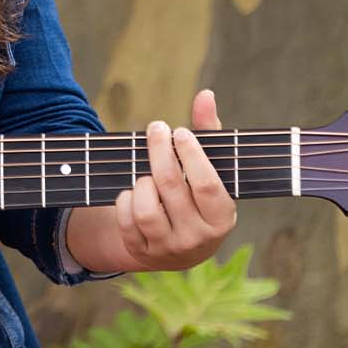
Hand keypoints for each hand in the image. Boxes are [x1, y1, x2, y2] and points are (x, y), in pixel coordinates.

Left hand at [112, 89, 236, 270]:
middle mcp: (198, 238)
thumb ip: (208, 133)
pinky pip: (126, 222)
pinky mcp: (142, 252)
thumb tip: (205, 95)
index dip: (191, 155)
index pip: (206, 185)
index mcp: (222, 218)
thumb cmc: (197, 196)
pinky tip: (133, 191)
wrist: (179, 245)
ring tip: (147, 172)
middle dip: (159, 152)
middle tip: (156, 129)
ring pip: (147, 209)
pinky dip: (125, 200)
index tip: (179, 131)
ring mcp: (169, 248)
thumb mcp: (210, 170)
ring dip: (142, 182)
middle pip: (172, 188)